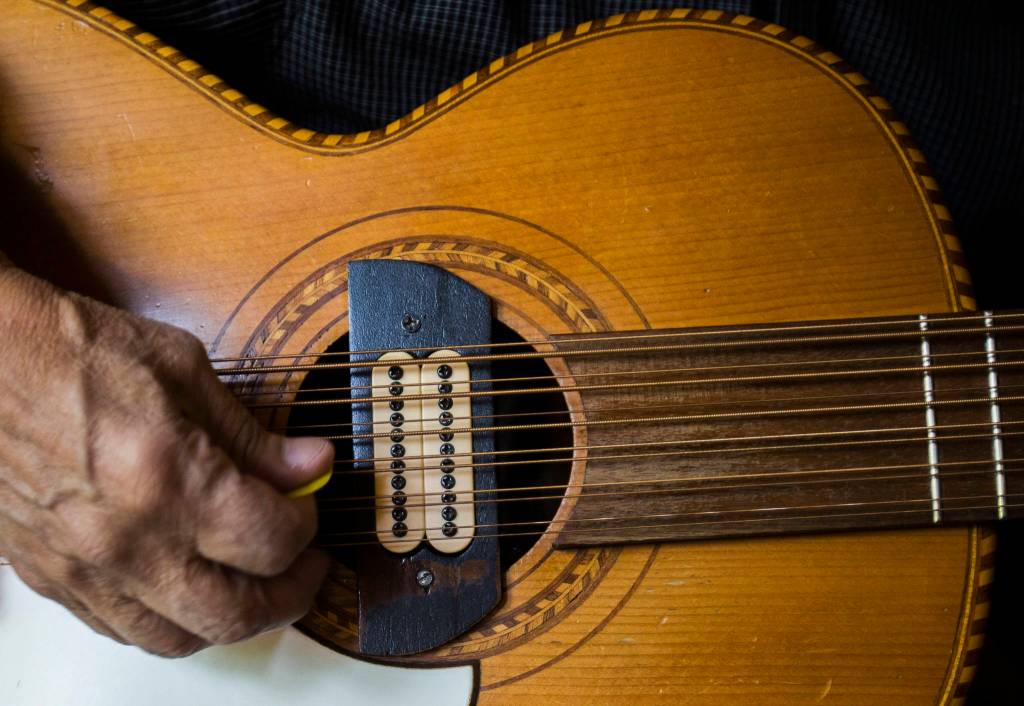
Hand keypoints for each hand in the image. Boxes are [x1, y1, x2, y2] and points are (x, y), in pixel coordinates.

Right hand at [0, 265, 332, 655]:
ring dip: (230, 618)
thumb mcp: (185, 370)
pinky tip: (187, 581)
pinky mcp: (50, 576)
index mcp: (169, 480)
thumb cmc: (74, 350)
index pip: (271, 542)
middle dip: (289, 596)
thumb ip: (253, 435)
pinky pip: (121, 629)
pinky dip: (169, 618)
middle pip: (235, 615)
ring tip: (252, 580)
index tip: (308, 502)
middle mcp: (127, 540)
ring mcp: (83, 568)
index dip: (306, 525)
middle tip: (306, 566)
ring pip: (178, 638)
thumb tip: (312, 466)